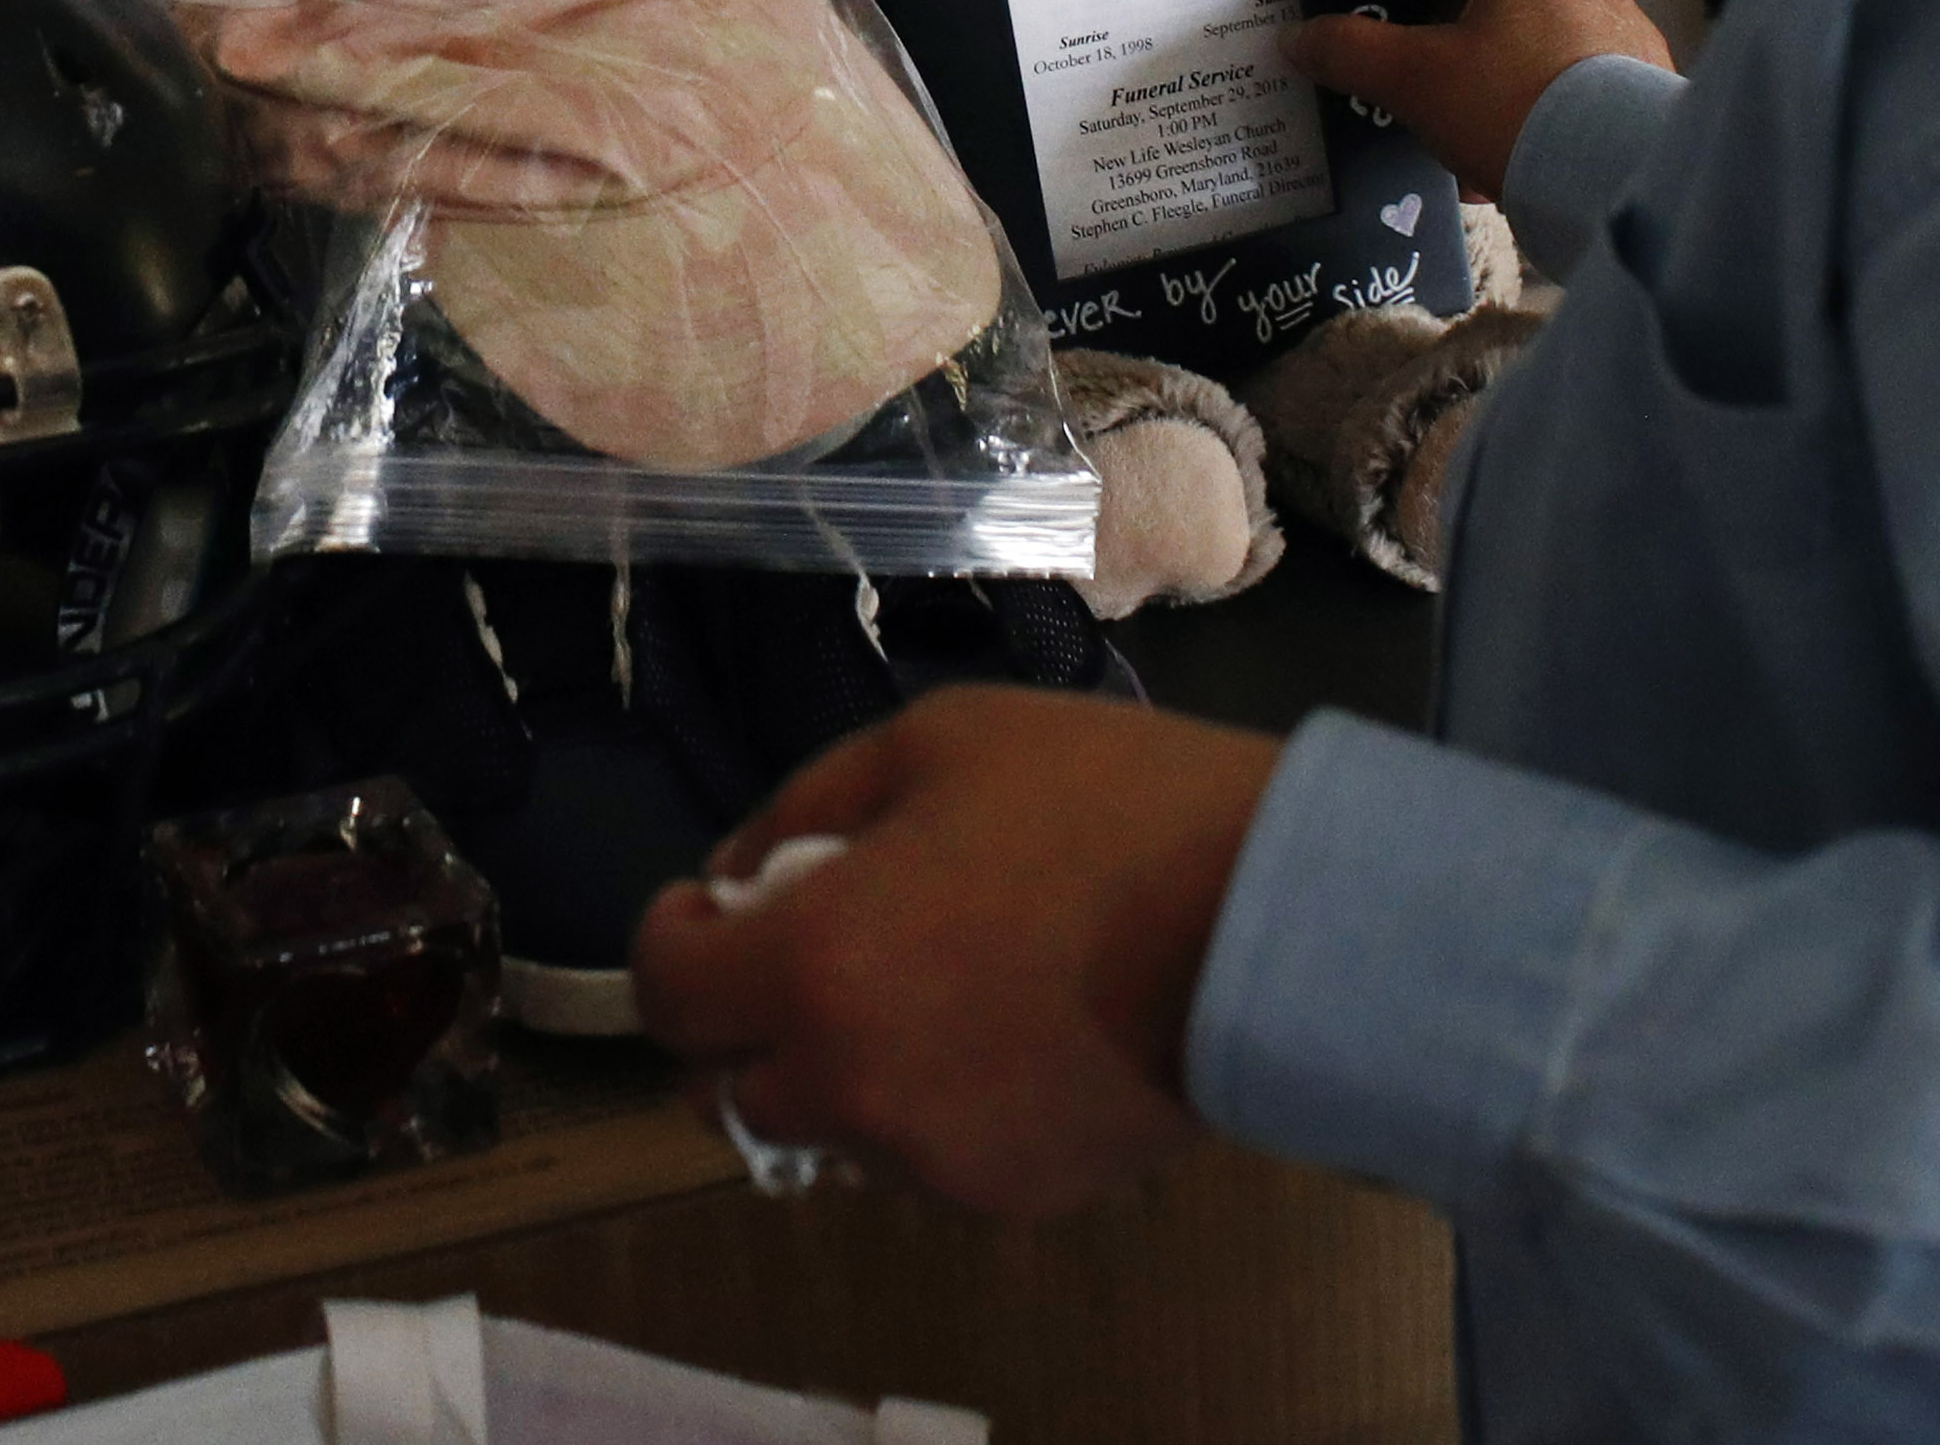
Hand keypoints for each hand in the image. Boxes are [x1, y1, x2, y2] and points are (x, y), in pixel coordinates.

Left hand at [627, 687, 1279, 1216]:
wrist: (1271, 921)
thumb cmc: (1103, 805)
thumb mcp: (935, 742)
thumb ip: (807, 810)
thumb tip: (739, 879)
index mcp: (815, 968)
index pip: (668, 994)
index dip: (672, 941)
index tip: (711, 908)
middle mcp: (850, 1086)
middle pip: (723, 1089)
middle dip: (740, 1020)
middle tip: (805, 951)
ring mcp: (931, 1160)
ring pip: (824, 1131)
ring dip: (832, 1068)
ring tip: (920, 987)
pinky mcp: (1010, 1199)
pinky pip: (920, 1160)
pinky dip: (923, 1107)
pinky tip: (996, 1035)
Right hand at [1289, 0, 1667, 196]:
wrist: (1622, 181)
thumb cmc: (1510, 107)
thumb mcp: (1413, 81)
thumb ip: (1349, 51)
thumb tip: (1298, 37)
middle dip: (1445, 30)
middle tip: (1409, 76)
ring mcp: (1622, 29)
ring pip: (1533, 40)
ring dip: (1492, 74)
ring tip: (1458, 132)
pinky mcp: (1648, 83)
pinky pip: (1573, 83)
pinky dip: (1536, 109)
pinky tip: (1513, 158)